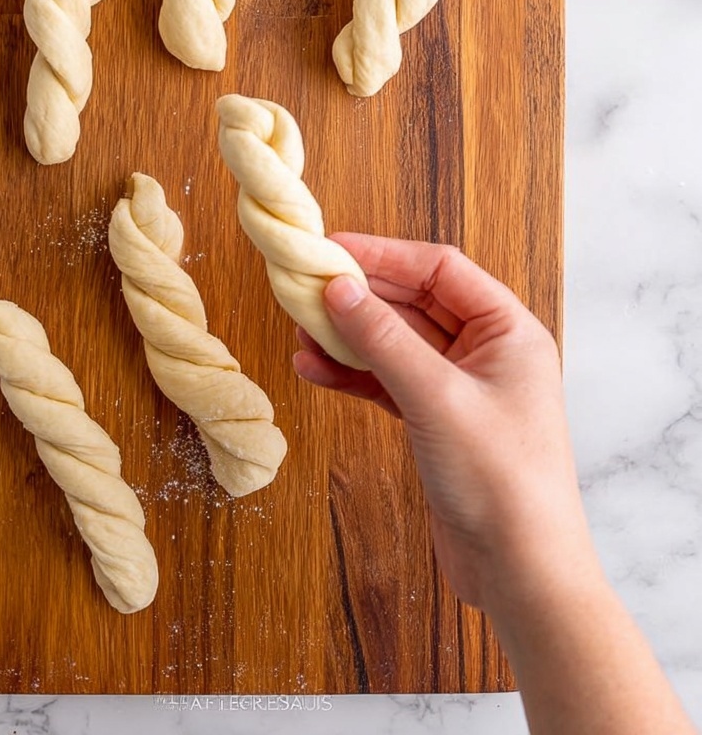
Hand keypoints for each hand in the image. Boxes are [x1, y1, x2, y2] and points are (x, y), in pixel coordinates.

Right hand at [293, 234, 595, 618]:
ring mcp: (459, 388)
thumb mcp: (437, 398)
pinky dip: (352, 375)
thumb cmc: (502, 481)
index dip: (385, 254)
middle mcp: (486, 352)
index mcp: (507, 331)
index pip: (440, 269)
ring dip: (348, 337)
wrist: (521, 573)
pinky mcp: (435, 422)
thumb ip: (383, 339)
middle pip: (413, 303)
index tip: (332, 247)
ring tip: (300, 332)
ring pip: (394, 344)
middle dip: (360, 297)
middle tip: (305, 287)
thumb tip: (337, 288)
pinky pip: (387, 382)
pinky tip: (314, 370)